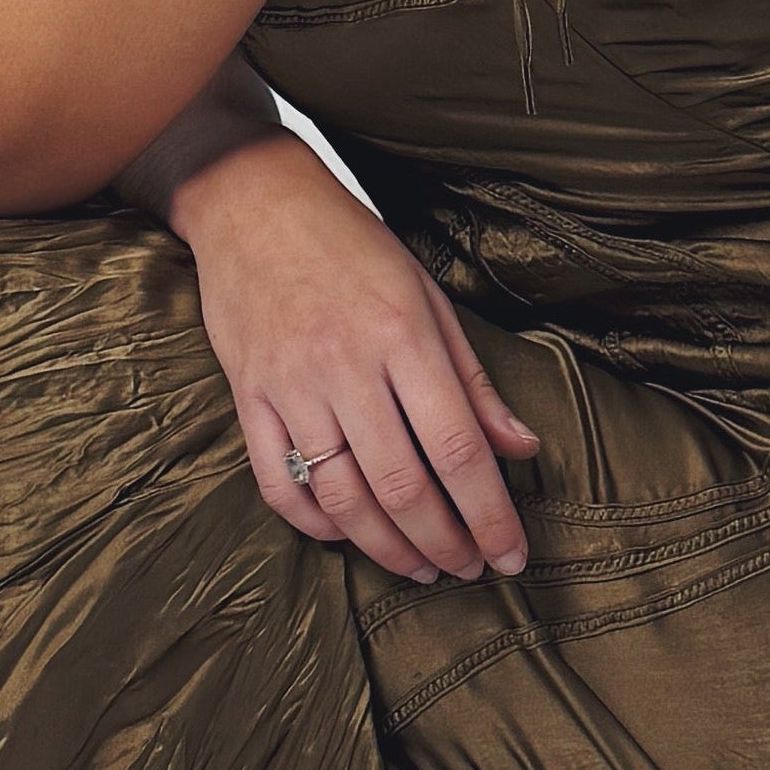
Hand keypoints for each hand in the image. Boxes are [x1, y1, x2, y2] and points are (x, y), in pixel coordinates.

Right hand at [165, 131, 542, 583]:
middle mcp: (345, 364)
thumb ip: (472, 378)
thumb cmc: (351, 245)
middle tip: (470, 569)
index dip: (489, 514)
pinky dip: (314, 523)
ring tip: (421, 566)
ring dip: (387, 547)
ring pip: (341, 496)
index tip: (511, 555)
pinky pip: (277, 483)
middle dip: (445, 542)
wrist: (251, 200)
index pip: (457, 447)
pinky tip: (348, 535)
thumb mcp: (427, 295)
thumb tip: (521, 448)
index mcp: (402, 335)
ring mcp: (290, 383)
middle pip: (402, 485)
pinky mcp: (247, 395)